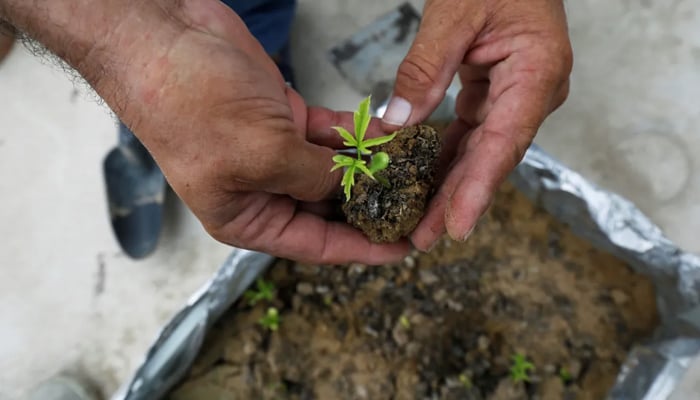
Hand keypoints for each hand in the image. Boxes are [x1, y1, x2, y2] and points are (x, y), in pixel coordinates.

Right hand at [102, 1, 409, 262]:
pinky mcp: (285, 117)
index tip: (404, 247)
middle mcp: (264, 190)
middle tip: (418, 202)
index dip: (363, 248)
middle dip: (372, 204)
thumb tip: (355, 186)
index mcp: (248, 218)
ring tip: (414, 168)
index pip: (316, 245)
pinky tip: (390, 135)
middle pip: (329, 209)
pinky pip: (331, 134)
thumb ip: (315, 178)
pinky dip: (358, 134)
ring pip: (335, 168)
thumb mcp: (262, 155)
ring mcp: (276, 152)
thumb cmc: (191, 105)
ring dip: (371, 166)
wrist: (165, 38)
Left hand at [382, 0, 571, 249]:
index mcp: (536, 73)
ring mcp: (514, 98)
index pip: (504, 141)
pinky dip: (446, 158)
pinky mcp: (495, 96)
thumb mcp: (454, 13)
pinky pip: (470, 135)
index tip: (457, 226)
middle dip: (457, 201)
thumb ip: (426, 67)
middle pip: (491, 158)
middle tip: (422, 238)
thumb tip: (398, 121)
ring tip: (419, 224)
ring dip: (450, 187)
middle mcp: (531, 94)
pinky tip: (423, 182)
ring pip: (480, 152)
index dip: (479, 188)